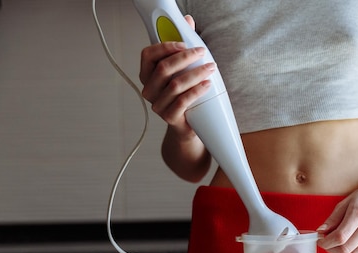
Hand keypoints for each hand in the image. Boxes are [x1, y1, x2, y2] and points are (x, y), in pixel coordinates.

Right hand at [138, 16, 214, 133]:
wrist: (187, 126)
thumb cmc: (183, 96)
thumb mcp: (182, 71)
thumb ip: (182, 47)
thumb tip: (187, 21)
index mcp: (147, 75)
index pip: (148, 55)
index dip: (165, 46)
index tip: (184, 43)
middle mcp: (149, 89)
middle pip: (163, 68)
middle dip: (185, 58)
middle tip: (202, 53)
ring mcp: (157, 105)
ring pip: (175, 84)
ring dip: (195, 73)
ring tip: (210, 68)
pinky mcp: (169, 117)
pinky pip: (183, 101)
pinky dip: (196, 90)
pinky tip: (207, 84)